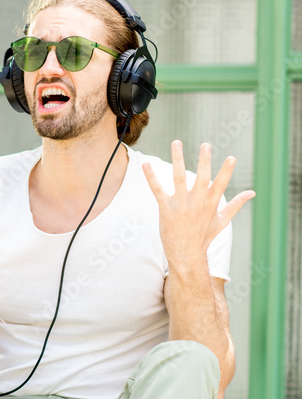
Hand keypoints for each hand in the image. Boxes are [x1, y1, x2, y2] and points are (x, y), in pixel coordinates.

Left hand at [142, 141, 254, 271]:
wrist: (186, 255)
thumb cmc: (204, 237)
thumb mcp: (222, 221)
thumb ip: (236, 204)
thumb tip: (252, 193)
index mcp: (211, 204)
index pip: (221, 185)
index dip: (226, 171)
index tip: (232, 158)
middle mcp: (197, 203)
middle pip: (202, 178)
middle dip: (204, 161)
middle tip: (206, 144)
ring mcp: (181, 206)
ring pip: (179, 178)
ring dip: (178, 159)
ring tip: (177, 142)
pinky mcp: (166, 209)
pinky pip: (158, 190)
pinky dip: (151, 177)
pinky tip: (146, 164)